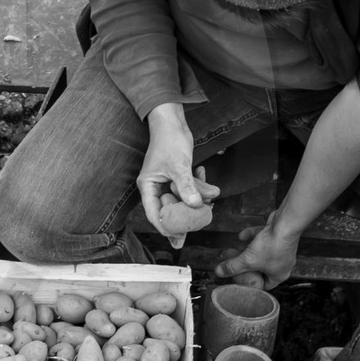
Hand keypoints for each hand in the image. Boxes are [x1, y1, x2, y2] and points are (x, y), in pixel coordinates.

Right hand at [138, 104, 218, 241]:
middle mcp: (156, 186)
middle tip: (193, 231)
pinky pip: (189, 189)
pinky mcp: (178, 177)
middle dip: (184, 217)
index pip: (153, 213)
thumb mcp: (179, 166)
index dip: (165, 227)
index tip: (176, 237)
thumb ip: (187, 187)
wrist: (172, 122)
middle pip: (169, 210)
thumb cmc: (169, 140)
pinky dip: (199, 187)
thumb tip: (195, 206)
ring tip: (211, 200)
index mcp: (148, 186)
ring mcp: (167, 182)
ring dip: (197, 199)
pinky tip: (207, 182)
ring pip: (182, 200)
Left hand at [214, 218, 298, 288]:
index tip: (239, 280)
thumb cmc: (273, 246)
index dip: (250, 283)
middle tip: (232, 264)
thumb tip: (219, 272)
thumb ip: (232, 266)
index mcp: (279, 275)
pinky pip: (262, 238)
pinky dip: (252, 237)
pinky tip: (242, 236)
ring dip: (246, 251)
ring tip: (233, 250)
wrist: (285, 224)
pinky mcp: (278, 236)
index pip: (264, 285)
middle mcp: (282, 264)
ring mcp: (280, 249)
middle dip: (244, 265)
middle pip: (259, 268)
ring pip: (260, 253)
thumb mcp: (248, 260)